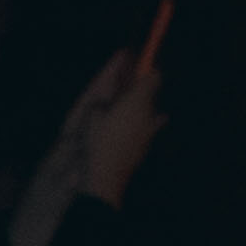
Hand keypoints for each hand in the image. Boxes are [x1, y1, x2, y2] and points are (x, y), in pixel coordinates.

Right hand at [59, 44, 164, 208]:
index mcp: (136, 99)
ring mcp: (150, 129)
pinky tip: (129, 133)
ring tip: (122, 117)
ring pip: (149, 112)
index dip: (146, 71)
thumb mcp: (93, 117)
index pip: (153, 75)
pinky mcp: (147, 144)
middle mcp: (148, 111)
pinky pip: (148, 130)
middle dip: (140, 91)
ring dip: (139, 111)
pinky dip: (142, 128)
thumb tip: (107, 92)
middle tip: (123, 94)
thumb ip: (104, 100)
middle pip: (151, 93)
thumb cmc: (98, 143)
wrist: (107, 176)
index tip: (137, 69)